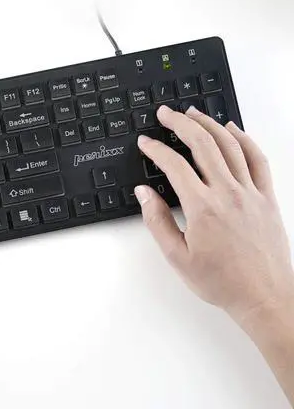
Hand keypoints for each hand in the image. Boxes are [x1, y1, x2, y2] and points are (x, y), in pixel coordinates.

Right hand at [136, 105, 293, 323]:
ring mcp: (250, 193)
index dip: (155, 149)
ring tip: (193, 113)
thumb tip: (144, 193)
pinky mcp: (267, 197)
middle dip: (179, 123)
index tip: (146, 143)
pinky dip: (245, 139)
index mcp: (202, 208)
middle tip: (166, 114)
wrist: (266, 298)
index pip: (173, 165)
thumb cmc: (223, 282)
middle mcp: (227, 194)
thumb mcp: (178, 258)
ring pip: (229, 145)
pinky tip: (233, 130)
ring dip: (208, 124)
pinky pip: (257, 159)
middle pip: (201, 144)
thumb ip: (157, 221)